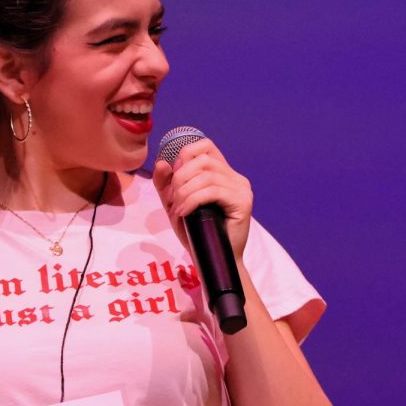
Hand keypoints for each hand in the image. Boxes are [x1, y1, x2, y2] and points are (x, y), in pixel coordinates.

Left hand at [152, 137, 252, 257]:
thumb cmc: (196, 233)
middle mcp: (235, 177)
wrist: (212, 260)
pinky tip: (185, 213)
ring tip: (178, 210)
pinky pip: (213, 191)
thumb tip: (162, 162)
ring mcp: (241, 188)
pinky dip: (193, 200)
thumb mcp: (174, 204)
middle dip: (180, 178)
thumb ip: (166, 183)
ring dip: (184, 192)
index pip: (204, 146)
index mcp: (222, 173)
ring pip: (207, 176)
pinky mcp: (243, 202)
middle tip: (172, 200)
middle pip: (203, 160)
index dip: (184, 156)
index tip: (174, 180)